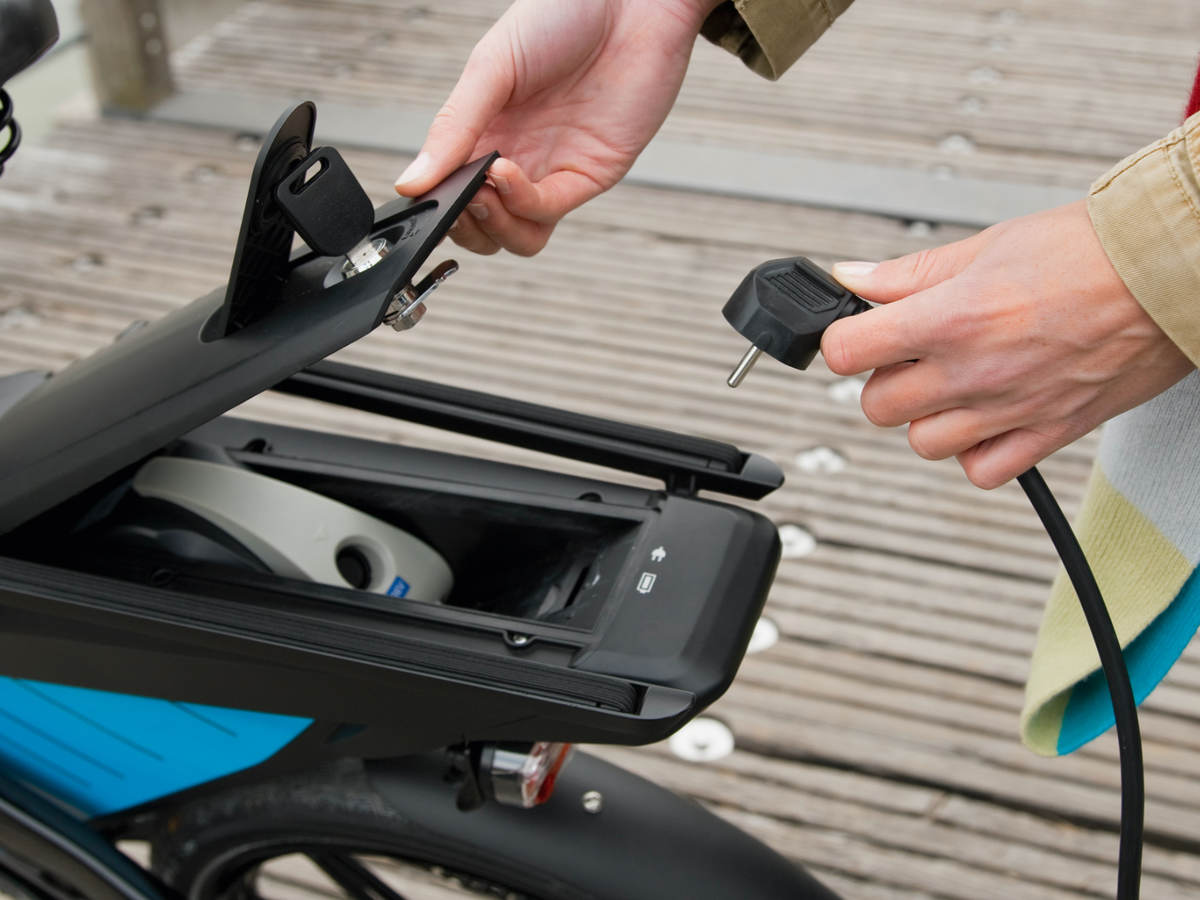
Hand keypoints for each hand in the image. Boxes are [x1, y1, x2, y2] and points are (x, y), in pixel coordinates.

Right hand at [393, 0, 719, 255]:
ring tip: (480, 192)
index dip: (436, 201)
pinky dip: (520, 203)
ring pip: (515, 234)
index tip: (424, 193)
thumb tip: (409, 183)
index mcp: (485, 129)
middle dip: (463, 223)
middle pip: (482, 223)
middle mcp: (517, 156)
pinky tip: (503, 173)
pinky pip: (547, 212)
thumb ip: (452, 128)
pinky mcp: (589, 176)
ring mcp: (552, 170)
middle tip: (455, 196)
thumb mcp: (490, 68)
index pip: (451, 189)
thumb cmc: (560, 17)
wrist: (628, 3)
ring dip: (492, 226)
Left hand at [821, 200, 1193, 488]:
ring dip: (926, 416)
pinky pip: (981, 471)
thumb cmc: (1091, 252)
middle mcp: (974, 370)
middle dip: (885, 378)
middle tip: (912, 353)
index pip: (845, 351)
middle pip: (877, 405)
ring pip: (923, 443)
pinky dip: (974, 452)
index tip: (858, 334)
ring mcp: (1009, 409)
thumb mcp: (988, 245)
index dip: (843, 341)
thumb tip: (854, 279)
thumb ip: (911, 273)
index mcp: (952, 317)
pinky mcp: (1047, 434)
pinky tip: (985, 416)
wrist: (1169, 274)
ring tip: (954, 381)